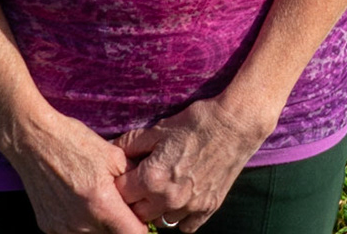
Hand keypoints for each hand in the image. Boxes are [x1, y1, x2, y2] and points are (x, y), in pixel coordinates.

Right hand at [0, 106, 149, 233]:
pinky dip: (81, 221)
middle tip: (118, 202)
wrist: (33, 140)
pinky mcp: (48, 226)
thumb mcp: (115, 156)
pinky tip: (78, 200)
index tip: (141, 217)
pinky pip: (73, 231)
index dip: (142, 227)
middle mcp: (81, 223)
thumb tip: (147, 196)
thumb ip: (135, 181)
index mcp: (101, 205)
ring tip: (97, 199)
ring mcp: (62, 228)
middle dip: (120, 223)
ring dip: (100, 224)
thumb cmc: (75, 143)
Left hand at [115, 98, 275, 231]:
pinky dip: (181, 217)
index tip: (127, 174)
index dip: (121, 182)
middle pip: (137, 213)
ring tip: (162, 190)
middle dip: (136, 200)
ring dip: (157, 209)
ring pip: (160, 221)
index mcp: (152, 178)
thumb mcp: (158, 128)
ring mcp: (189, 206)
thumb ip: (130, 144)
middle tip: (142, 183)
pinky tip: (181, 199)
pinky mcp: (208, 208)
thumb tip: (110, 149)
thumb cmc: (196, 123)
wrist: (235, 124)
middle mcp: (168, 198)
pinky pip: (186, 227)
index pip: (120, 193)